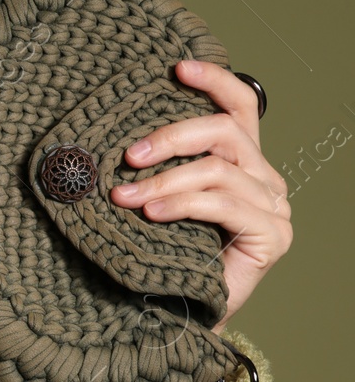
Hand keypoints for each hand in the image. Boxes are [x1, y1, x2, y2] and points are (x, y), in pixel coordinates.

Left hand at [110, 59, 291, 333]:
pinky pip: (224, 205)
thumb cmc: (160, 250)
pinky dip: (182, 204)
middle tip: (126, 157)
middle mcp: (263, 178)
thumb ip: (150, 164)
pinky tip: (151, 214)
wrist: (178, 313)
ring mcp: (273, 207)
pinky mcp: (273, 237)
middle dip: (170, 137)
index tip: (174, 68)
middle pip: (225, 132)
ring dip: (164, 180)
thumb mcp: (152, 195)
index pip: (239, 105)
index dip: (213, 80)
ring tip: (124, 198)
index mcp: (239, 159)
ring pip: (218, 170)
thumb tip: (108, 132)